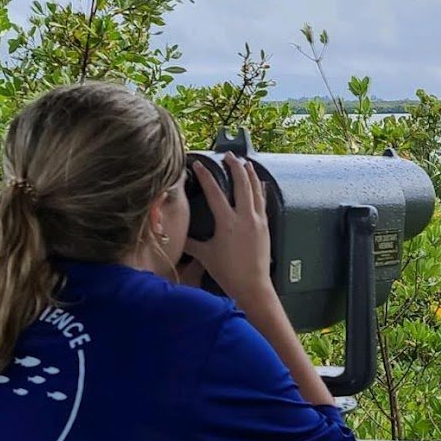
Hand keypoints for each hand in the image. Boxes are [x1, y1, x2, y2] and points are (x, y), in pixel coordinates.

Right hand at [183, 153, 273, 300]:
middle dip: (235, 166)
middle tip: (229, 155)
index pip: (214, 193)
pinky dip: (260, 190)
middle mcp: (245, 218)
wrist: (252, 285)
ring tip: (246, 162)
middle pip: (241, 184)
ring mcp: (258, 221)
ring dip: (250, 174)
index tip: (199, 164)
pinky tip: (259, 183)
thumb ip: (190, 243)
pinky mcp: (265, 226)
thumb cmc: (227, 272)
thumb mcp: (205, 255)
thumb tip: (175, 236)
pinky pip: (263, 202)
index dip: (206, 176)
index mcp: (227, 223)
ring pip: (255, 190)